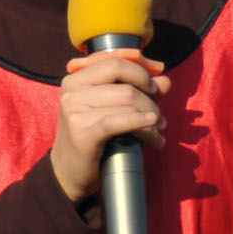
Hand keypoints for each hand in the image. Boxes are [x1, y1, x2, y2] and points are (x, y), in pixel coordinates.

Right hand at [49, 49, 168, 202]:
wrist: (67, 172)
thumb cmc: (91, 137)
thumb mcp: (110, 109)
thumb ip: (135, 90)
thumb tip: (165, 80)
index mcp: (76, 79)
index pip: (115, 61)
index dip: (141, 68)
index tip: (158, 81)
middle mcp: (72, 91)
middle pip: (125, 82)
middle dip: (149, 96)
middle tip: (159, 112)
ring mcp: (74, 111)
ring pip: (127, 103)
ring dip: (151, 118)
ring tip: (158, 131)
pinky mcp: (82, 133)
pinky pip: (120, 122)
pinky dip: (142, 125)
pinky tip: (155, 135)